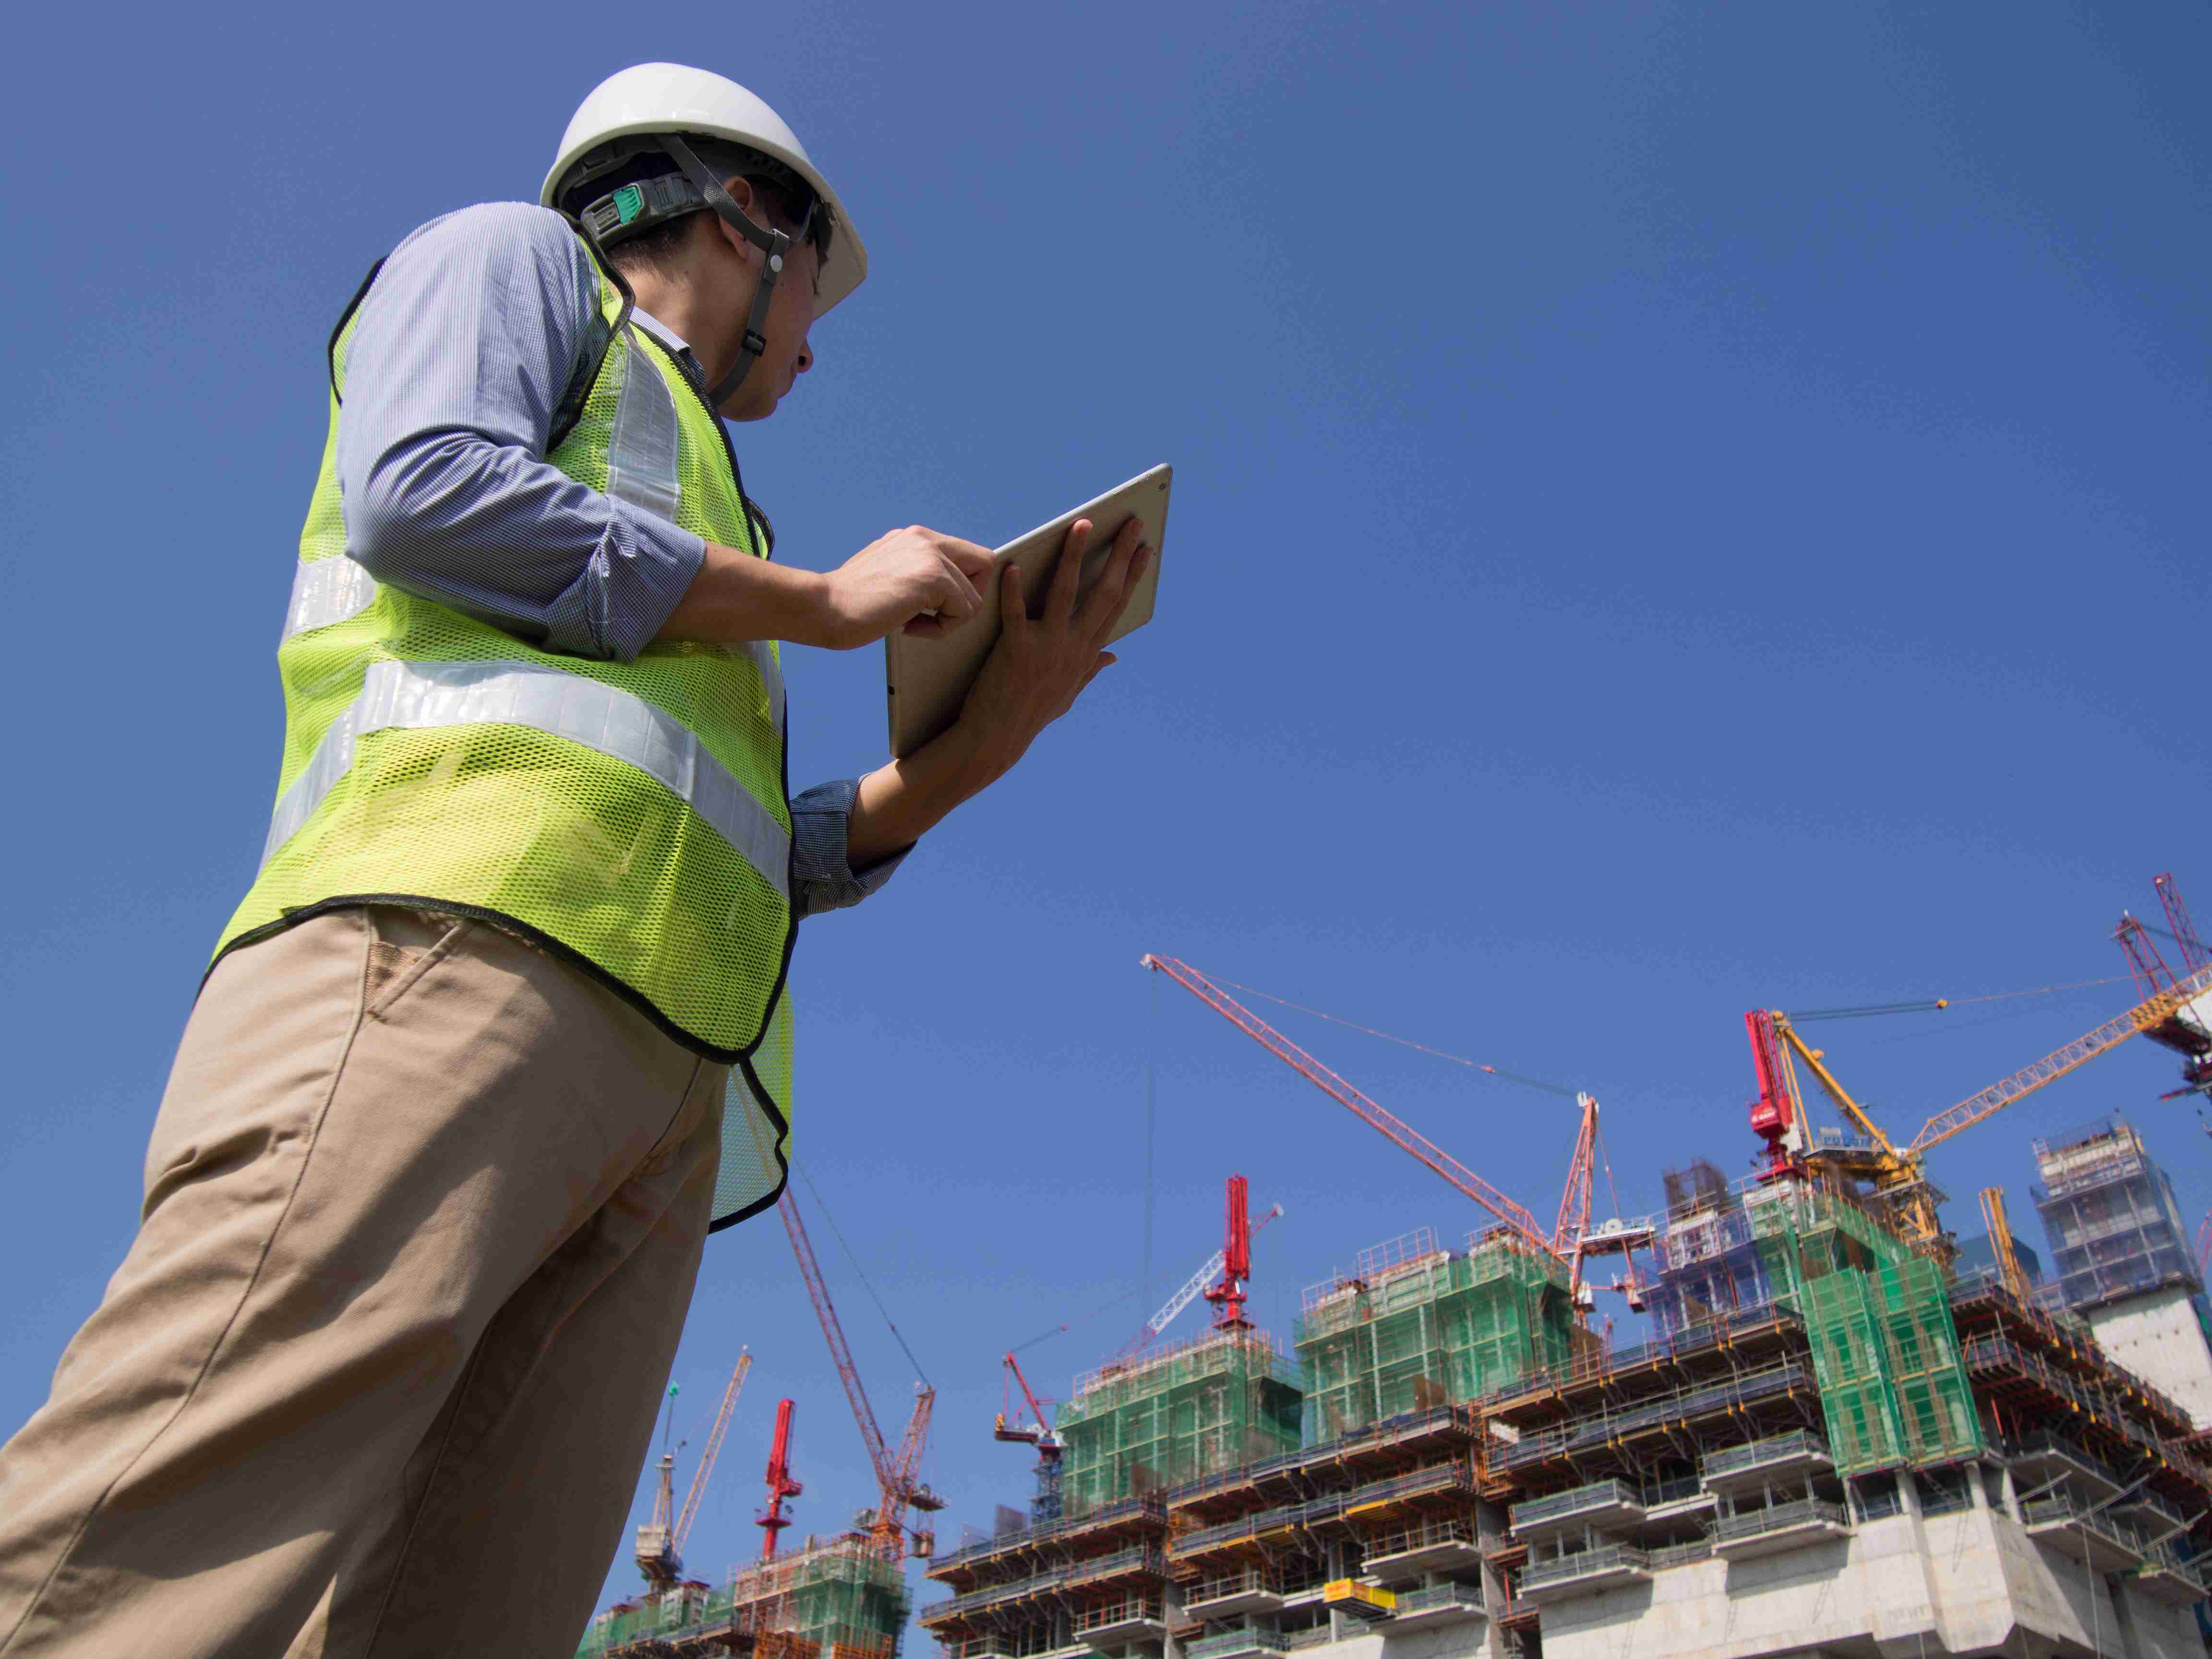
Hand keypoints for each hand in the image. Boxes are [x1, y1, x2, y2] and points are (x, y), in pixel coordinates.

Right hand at [811, 526, 995, 650]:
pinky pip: (964, 611)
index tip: (938, 605)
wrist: (824, 607)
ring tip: (911, 622)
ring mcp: (930, 555)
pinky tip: (909, 626)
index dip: (964, 584)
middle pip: (983, 565)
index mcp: (915, 538)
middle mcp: (925, 539)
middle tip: (933, 615)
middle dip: (966, 599)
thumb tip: (947, 590)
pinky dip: (941, 629)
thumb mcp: (888, 575)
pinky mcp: (932, 576)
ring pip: (973, 597)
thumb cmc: (850, 602)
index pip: (968, 554)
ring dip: (949, 621)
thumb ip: (916, 572)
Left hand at [957, 515, 1152, 776]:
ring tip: (1082, 524)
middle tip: (1132, 522)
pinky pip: (1016, 613)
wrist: (996, 739)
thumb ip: (1090, 671)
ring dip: (1074, 556)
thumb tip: (1113, 657)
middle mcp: (1072, 648)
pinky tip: (1016, 564)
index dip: (1133, 576)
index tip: (1146, 549)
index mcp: (1086, 654)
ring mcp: (1046, 648)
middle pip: (1103, 593)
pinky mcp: (1015, 651)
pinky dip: (1014, 589)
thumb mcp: (1068, 694)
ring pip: (1065, 593)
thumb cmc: (1030, 713)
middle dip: (1120, 555)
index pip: (1117, 607)